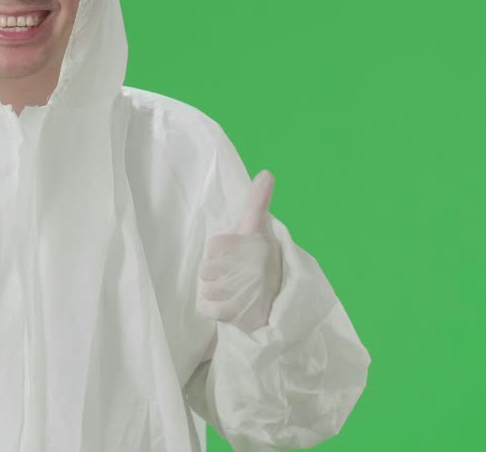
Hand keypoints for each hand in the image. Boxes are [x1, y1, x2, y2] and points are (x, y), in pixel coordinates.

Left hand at [196, 169, 281, 332]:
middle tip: (236, 278)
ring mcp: (247, 291)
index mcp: (254, 243)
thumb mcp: (259, 229)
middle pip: (205, 269)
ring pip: (205, 288)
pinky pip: (206, 308)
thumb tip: (266, 172)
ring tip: (234, 292)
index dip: (219, 255)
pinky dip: (213, 310)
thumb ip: (258, 201)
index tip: (236, 258)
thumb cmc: (261, 260)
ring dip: (215, 293)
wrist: (280, 303)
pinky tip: (230, 306)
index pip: (213, 247)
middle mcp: (253, 266)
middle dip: (216, 275)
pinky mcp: (240, 314)